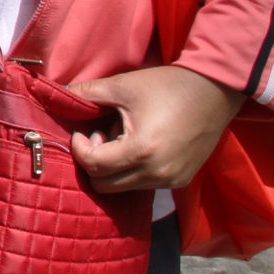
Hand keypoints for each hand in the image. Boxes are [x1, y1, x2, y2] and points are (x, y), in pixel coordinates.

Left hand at [68, 65, 244, 192]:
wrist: (214, 91)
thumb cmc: (166, 85)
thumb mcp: (122, 85)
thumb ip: (87, 94)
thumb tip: (59, 95)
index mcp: (141, 151)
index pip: (94, 167)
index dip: (80, 150)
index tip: (81, 131)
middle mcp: (157, 173)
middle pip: (105, 186)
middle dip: (95, 162)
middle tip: (102, 135)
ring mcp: (172, 180)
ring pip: (124, 188)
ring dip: (115, 167)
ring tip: (124, 137)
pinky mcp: (181, 180)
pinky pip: (145, 185)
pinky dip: (134, 170)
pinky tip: (141, 144)